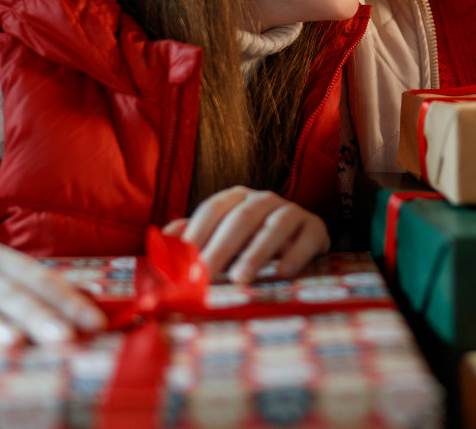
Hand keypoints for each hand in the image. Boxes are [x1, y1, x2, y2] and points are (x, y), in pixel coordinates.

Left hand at [162, 186, 329, 281]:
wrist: (301, 243)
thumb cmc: (250, 244)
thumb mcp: (220, 241)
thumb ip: (191, 240)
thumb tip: (160, 242)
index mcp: (236, 199)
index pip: (213, 208)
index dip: (197, 231)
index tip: (183, 259)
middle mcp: (263, 200)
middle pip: (241, 218)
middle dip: (221, 247)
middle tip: (205, 275)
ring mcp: (291, 211)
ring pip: (274, 225)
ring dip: (256, 252)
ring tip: (240, 277)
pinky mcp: (315, 227)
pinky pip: (307, 237)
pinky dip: (295, 254)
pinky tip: (282, 273)